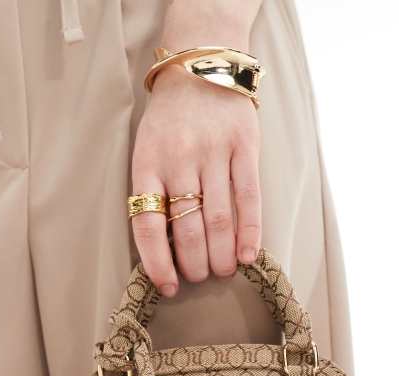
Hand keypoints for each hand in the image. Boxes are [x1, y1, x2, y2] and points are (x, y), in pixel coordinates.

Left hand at [131, 65, 260, 296]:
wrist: (200, 66)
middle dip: (195, 263)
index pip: (148, 225)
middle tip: (201, 277)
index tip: (168, 286)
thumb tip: (167, 247)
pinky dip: (250, 232)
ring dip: (222, 254)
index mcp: (147, 164)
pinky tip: (249, 255)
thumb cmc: (170, 120)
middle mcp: (179, 159)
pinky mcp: (244, 147)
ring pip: (219, 218)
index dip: (158, 262)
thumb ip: (155, 191)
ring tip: (223, 271)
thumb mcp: (147, 150)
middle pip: (188, 227)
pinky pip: (249, 198)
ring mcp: (213, 152)